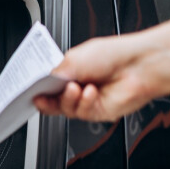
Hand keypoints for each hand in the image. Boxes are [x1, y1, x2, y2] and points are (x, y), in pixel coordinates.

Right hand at [34, 36, 153, 121]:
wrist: (139, 66)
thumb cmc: (113, 55)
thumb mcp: (74, 58)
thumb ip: (55, 72)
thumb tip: (42, 81)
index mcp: (71, 70)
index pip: (48, 83)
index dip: (38, 88)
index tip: (30, 89)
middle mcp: (78, 85)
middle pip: (52, 99)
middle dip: (47, 97)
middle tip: (42, 94)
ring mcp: (87, 100)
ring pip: (64, 108)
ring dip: (68, 99)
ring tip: (75, 88)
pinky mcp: (97, 112)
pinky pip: (81, 113)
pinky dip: (83, 103)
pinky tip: (90, 92)